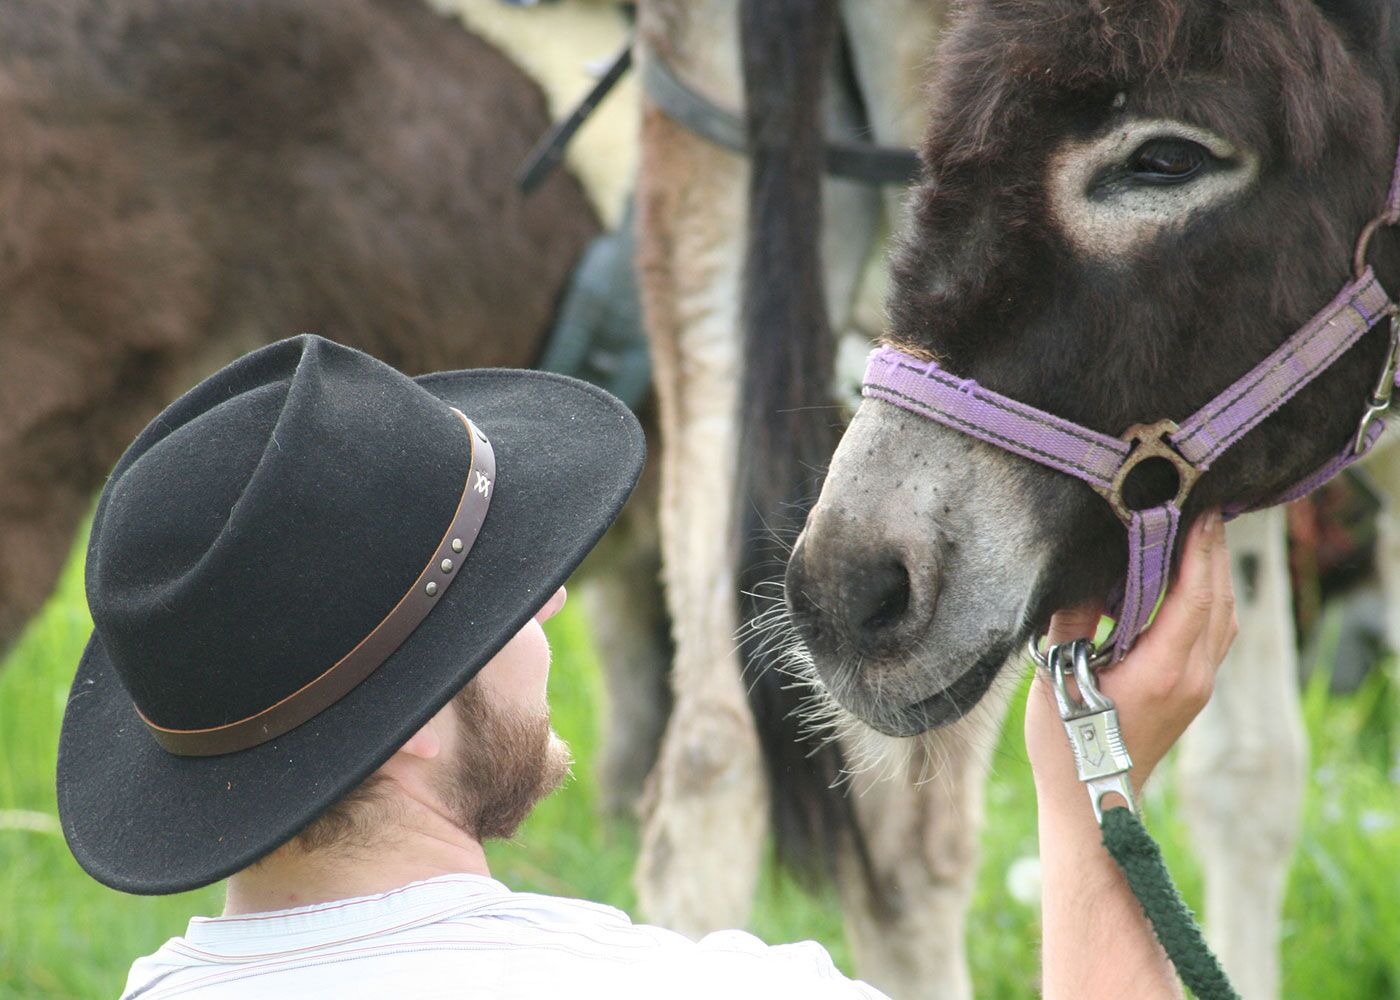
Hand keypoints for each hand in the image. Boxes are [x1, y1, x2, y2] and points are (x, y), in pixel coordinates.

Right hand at [1025, 509, 1236, 801]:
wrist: (1093, 802)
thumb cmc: (1068, 744)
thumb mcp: (1057, 676)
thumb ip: (1073, 620)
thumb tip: (1084, 573)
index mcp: (1163, 668)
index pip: (1195, 594)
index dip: (1201, 549)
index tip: (1201, 508)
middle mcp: (1192, 676)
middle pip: (1218, 601)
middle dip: (1213, 553)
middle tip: (1204, 508)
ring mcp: (1198, 687)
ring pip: (1222, 619)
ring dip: (1214, 577)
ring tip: (1199, 538)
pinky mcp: (1192, 693)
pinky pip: (1213, 635)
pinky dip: (1207, 602)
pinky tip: (1188, 585)